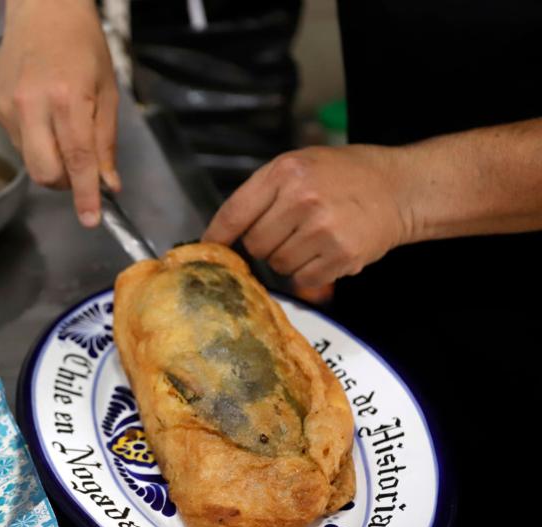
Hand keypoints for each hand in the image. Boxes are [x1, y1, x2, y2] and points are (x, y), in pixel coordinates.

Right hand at [0, 0, 120, 226]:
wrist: (43, 9)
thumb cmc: (81, 43)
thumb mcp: (107, 91)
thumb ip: (105, 142)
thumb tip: (108, 183)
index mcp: (67, 97)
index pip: (77, 160)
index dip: (85, 195)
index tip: (91, 219)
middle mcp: (33, 105)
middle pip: (45, 172)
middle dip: (66, 183)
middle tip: (81, 170)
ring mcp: (9, 108)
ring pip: (30, 162)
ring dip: (51, 162)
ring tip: (61, 130)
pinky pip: (17, 144)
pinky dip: (35, 143)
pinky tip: (43, 116)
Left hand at [203, 145, 415, 286]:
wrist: (400, 188)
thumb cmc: (345, 176)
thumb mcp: (299, 165)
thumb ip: (261, 194)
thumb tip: (222, 234)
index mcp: (285, 172)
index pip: (234, 213)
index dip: (217, 236)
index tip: (208, 249)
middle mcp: (302, 198)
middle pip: (254, 245)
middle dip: (266, 243)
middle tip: (290, 230)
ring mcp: (322, 228)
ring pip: (277, 265)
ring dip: (289, 258)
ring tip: (313, 237)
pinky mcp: (341, 254)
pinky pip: (303, 278)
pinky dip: (310, 272)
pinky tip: (327, 250)